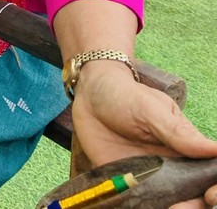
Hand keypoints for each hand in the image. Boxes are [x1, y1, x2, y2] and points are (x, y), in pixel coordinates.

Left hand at [71, 64, 216, 208]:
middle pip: (192, 195)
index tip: (210, 195)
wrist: (88, 95)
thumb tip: (216, 149)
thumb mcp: (151, 109)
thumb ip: (178, 132)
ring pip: (167, 202)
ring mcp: (149, 177)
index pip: (210, 174)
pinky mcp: (126, 182)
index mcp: (186, 149)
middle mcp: (172, 168)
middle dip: (193, 206)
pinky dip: (140, 207)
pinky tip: (137, 208)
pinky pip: (137, 202)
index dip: (215, 189)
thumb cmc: (126, 96)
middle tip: (181, 207)